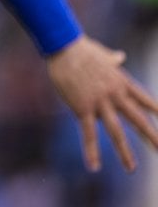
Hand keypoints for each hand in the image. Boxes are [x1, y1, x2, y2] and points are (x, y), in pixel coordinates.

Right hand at [46, 34, 157, 171]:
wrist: (65, 45)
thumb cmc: (82, 48)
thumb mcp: (103, 55)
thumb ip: (113, 59)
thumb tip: (120, 56)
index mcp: (122, 81)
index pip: (145, 100)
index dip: (156, 111)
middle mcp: (115, 94)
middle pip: (138, 119)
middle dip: (152, 137)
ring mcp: (100, 102)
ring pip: (116, 131)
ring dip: (124, 151)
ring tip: (131, 168)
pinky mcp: (83, 107)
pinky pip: (88, 133)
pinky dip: (91, 150)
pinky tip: (93, 166)